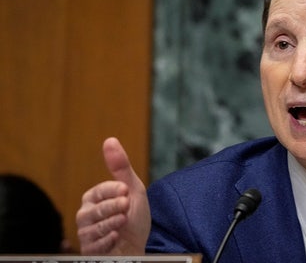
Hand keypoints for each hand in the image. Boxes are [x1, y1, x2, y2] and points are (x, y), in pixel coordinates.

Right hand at [76, 137, 150, 254]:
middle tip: (126, 207)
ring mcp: (86, 232)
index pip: (99, 190)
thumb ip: (121, 167)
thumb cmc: (134, 218)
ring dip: (113, 223)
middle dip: (114, 208)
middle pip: (95, 209)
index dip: (114, 190)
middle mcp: (86, 214)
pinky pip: (94, 244)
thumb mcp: (133, 189)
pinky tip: (117, 236)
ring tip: (123, 221)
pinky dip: (108, 240)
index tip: (126, 191)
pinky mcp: (89, 249)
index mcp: (94, 198)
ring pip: (94, 226)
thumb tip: (110, 140)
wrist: (136, 246)